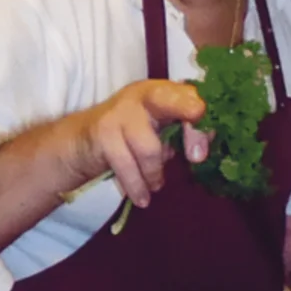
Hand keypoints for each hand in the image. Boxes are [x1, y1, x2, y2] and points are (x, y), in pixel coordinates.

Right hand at [73, 80, 209, 206]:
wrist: (80, 141)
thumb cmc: (129, 137)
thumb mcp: (158, 131)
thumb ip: (181, 135)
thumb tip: (202, 150)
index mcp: (162, 92)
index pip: (188, 95)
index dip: (202, 113)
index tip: (210, 132)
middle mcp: (142, 95)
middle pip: (170, 101)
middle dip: (190, 127)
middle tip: (197, 158)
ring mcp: (120, 112)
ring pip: (149, 148)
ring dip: (154, 174)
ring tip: (155, 186)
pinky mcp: (103, 133)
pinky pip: (126, 166)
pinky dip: (136, 186)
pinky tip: (141, 198)